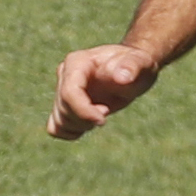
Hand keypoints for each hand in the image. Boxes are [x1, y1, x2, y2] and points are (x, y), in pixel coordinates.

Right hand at [49, 44, 164, 138]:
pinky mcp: (64, 104)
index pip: (68, 93)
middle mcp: (65, 74)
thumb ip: (131, 66)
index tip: (103, 120)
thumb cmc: (137, 64)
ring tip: (100, 113)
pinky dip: (70, 132)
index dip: (83, 111)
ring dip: (81, 126)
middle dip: (85, 119)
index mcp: (77, 62)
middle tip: (107, 110)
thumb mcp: (140, 63)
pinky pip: (55, 127)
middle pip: (63, 108)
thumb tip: (122, 77)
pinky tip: (89, 124)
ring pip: (59, 120)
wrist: (133, 70)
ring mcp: (62, 89)